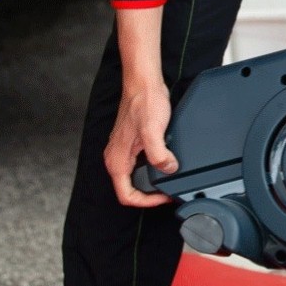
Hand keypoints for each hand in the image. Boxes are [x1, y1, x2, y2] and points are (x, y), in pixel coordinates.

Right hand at [105, 79, 175, 206]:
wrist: (144, 83)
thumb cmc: (144, 102)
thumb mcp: (153, 131)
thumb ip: (158, 154)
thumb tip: (168, 169)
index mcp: (117, 161)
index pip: (126, 196)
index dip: (146, 202)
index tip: (163, 197)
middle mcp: (117, 158)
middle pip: (130, 190)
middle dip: (150, 195)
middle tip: (168, 193)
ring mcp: (123, 151)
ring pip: (135, 179)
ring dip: (152, 183)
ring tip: (168, 181)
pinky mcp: (132, 144)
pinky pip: (140, 166)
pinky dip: (153, 170)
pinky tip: (165, 164)